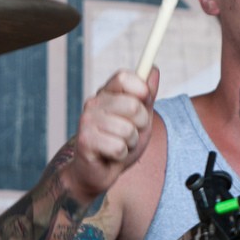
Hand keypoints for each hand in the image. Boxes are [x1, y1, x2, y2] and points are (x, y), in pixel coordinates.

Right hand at [66, 67, 159, 199]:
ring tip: (121, 145)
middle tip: (131, 132)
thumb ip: (147, 95)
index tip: (144, 100)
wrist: (98, 171)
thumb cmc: (121, 141)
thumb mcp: (141, 117)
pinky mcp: (85, 141)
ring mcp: (87, 121)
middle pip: (133, 106)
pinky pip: (119, 147)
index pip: (124, 77)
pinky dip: (121, 155)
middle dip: (141, 124)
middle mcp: (94, 103)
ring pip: (128, 130)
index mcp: (107, 93)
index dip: (140, 89)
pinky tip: (111, 156)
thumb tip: (153, 69)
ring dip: (131, 143)